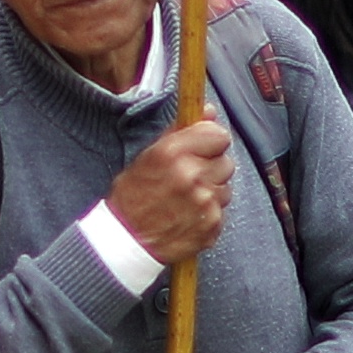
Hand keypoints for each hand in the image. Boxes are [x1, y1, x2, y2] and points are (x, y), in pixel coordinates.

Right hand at [104, 114, 234, 267]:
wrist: (127, 241)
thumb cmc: (134, 197)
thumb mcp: (148, 156)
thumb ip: (180, 132)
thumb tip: (208, 111)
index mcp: (173, 153)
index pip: (218, 135)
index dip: (211, 142)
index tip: (203, 148)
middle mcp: (191, 175)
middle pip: (226, 162)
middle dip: (211, 168)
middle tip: (190, 178)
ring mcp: (204, 202)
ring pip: (226, 187)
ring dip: (211, 191)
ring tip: (187, 199)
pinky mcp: (212, 225)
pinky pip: (221, 211)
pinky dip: (209, 213)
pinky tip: (188, 215)